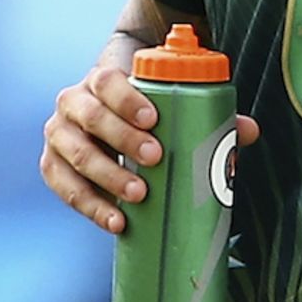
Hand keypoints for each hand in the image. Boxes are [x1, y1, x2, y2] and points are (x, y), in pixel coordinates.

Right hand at [40, 61, 259, 233]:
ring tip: (138, 196)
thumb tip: (249, 131)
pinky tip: (116, 222)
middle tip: (155, 158)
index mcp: (101, 79)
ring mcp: (58, 135)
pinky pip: (64, 188)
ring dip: (106, 177)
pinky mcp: (52, 166)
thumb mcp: (170, 104)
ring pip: (73, 154)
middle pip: (91, 117)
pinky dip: (90, 206)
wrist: (107, 116)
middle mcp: (73, 103)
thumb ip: (207, 113)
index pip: (108, 81)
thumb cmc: (145, 110)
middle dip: (122, 139)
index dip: (128, 99)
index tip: (154, 120)